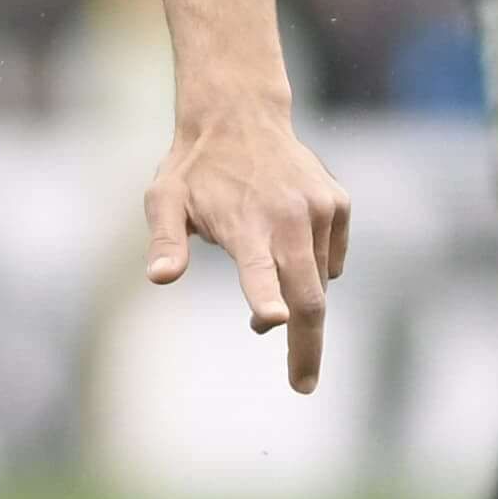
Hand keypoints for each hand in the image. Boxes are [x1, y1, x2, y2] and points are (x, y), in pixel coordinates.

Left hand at [145, 103, 353, 395]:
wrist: (239, 114)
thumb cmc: (195, 167)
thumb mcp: (164, 199)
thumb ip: (165, 241)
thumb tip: (159, 278)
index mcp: (245, 223)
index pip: (257, 270)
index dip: (265, 299)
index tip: (273, 322)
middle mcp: (289, 218)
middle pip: (309, 298)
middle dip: (306, 346)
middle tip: (302, 384)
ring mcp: (319, 210)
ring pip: (318, 281)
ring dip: (297, 302)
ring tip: (266, 304)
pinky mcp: (338, 204)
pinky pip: (331, 258)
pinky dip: (313, 269)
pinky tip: (285, 249)